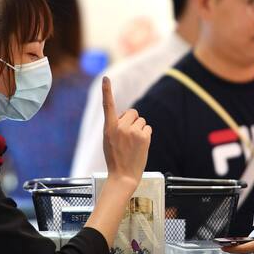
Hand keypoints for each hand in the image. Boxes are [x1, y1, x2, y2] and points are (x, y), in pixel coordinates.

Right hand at [101, 77, 151, 191]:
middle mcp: (120, 127)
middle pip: (132, 112)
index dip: (106, 91)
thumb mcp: (109, 140)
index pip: (108, 105)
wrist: (123, 176)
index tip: (105, 78)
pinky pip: (148, 128)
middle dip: (132, 121)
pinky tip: (140, 145)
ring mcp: (133, 132)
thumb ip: (116, 126)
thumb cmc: (115, 158)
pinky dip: (146, 135)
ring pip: (141, 121)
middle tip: (128, 136)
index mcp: (108, 128)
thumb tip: (130, 116)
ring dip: (139, 129)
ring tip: (133, 143)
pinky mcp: (144, 137)